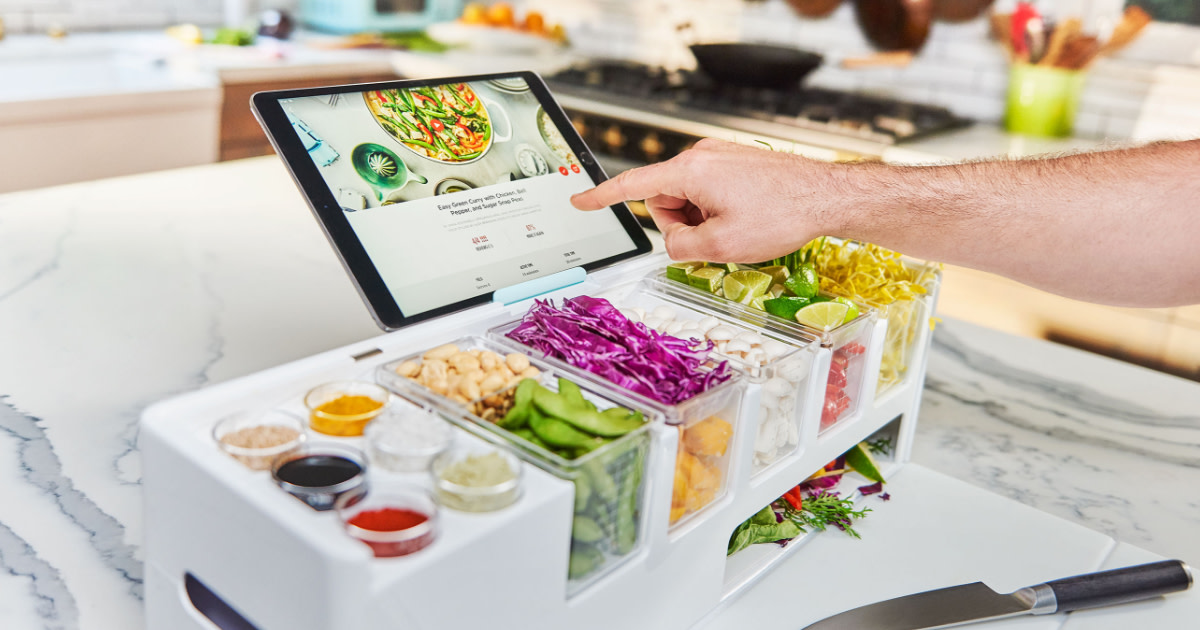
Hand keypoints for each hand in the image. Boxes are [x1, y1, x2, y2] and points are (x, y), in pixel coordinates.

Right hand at [570, 138, 834, 261]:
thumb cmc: (783, 214)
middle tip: (714, 238)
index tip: (579, 199)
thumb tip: (674, 243)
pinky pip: (710, 190)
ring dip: (702, 219)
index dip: (601, 196)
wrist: (827, 196)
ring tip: (737, 227)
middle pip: (665, 198)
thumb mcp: (722, 246)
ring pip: (689, 197)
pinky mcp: (736, 162)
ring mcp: (720, 157)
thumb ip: (681, 247)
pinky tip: (745, 218)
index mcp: (690, 171)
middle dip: (680, 224)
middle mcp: (702, 156)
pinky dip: (718, 210)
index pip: (632, 185)